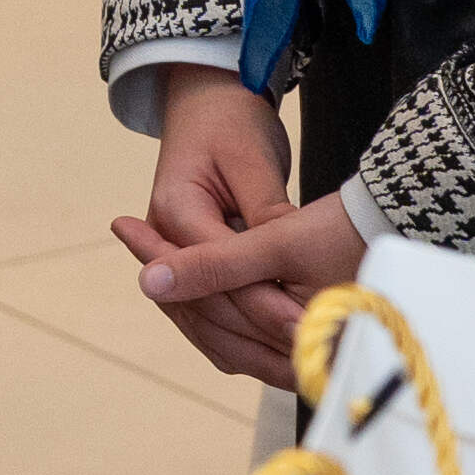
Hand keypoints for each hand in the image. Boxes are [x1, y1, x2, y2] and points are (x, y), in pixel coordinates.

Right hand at [104, 66, 352, 383]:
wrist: (205, 101)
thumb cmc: (230, 123)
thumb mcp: (253, 163)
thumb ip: (265, 220)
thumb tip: (288, 274)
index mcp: (175, 211)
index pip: (222, 275)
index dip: (265, 304)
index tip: (309, 328)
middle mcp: (164, 240)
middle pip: (209, 310)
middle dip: (261, 340)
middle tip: (310, 365)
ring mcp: (171, 256)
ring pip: (205, 325)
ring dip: (251, 353)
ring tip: (301, 373)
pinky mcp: (187, 268)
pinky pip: (207, 320)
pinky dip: (239, 344)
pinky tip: (275, 360)